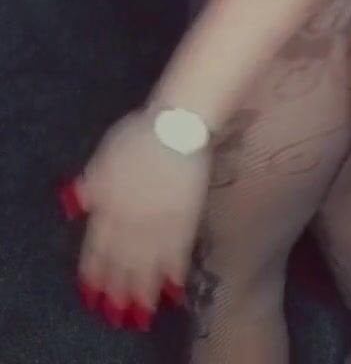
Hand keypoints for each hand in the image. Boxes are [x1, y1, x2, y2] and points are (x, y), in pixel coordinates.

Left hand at [60, 110, 209, 330]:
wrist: (177, 129)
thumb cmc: (136, 138)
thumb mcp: (102, 159)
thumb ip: (89, 187)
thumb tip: (72, 208)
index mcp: (108, 208)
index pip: (97, 249)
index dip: (94, 272)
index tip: (91, 293)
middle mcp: (132, 224)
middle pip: (123, 263)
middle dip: (119, 290)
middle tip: (117, 313)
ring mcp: (160, 225)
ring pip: (149, 266)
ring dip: (145, 290)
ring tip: (143, 310)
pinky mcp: (187, 221)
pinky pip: (179, 254)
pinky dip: (175, 272)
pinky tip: (174, 287)